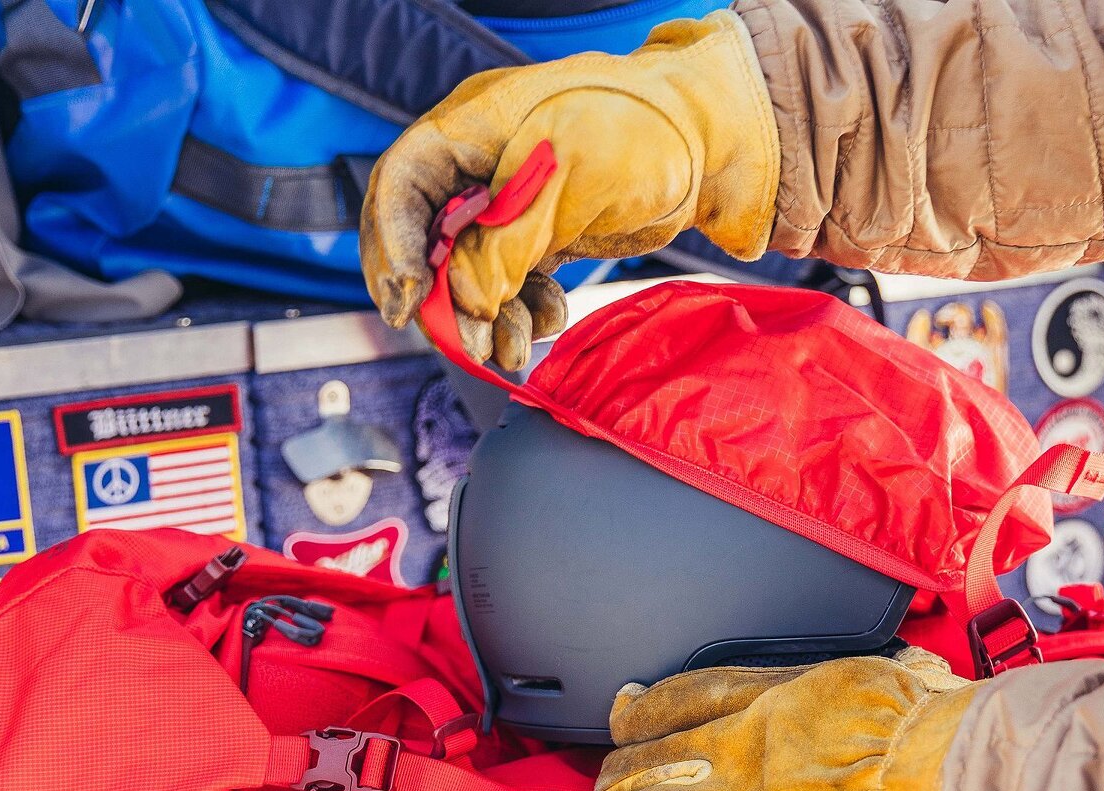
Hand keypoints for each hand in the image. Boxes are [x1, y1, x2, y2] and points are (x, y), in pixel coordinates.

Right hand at [361, 10, 778, 368]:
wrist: (710, 145)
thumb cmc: (640, 134)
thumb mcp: (563, 180)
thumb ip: (505, 242)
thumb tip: (466, 299)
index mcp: (470, 129)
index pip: (401, 188)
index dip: (393, 247)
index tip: (410, 303)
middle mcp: (479, 166)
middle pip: (427, 240)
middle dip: (442, 299)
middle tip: (464, 342)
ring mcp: (509, 204)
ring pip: (470, 273)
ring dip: (484, 318)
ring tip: (508, 349)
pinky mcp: (540, 236)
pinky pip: (510, 284)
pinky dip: (521, 312)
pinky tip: (544, 324)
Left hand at [575, 650, 990, 790]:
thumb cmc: (927, 737)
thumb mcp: (871, 681)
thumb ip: (838, 694)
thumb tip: (883, 678)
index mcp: (756, 707)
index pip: (666, 705)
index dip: (633, 716)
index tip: (622, 720)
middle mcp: (722, 761)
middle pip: (627, 771)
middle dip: (612, 789)